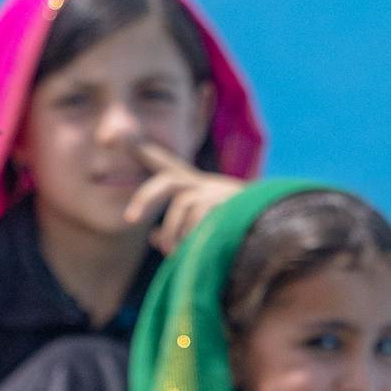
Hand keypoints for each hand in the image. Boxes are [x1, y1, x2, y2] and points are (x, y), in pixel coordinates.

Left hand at [117, 140, 241, 254]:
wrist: (273, 232)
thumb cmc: (232, 237)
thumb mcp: (196, 235)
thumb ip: (172, 234)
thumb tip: (152, 237)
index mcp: (194, 189)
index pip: (164, 166)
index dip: (141, 151)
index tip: (116, 136)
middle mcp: (204, 185)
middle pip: (166, 182)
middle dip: (145, 198)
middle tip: (130, 219)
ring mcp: (217, 192)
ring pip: (181, 207)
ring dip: (175, 235)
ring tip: (179, 254)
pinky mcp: (229, 201)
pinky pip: (199, 220)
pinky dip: (192, 239)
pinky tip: (200, 249)